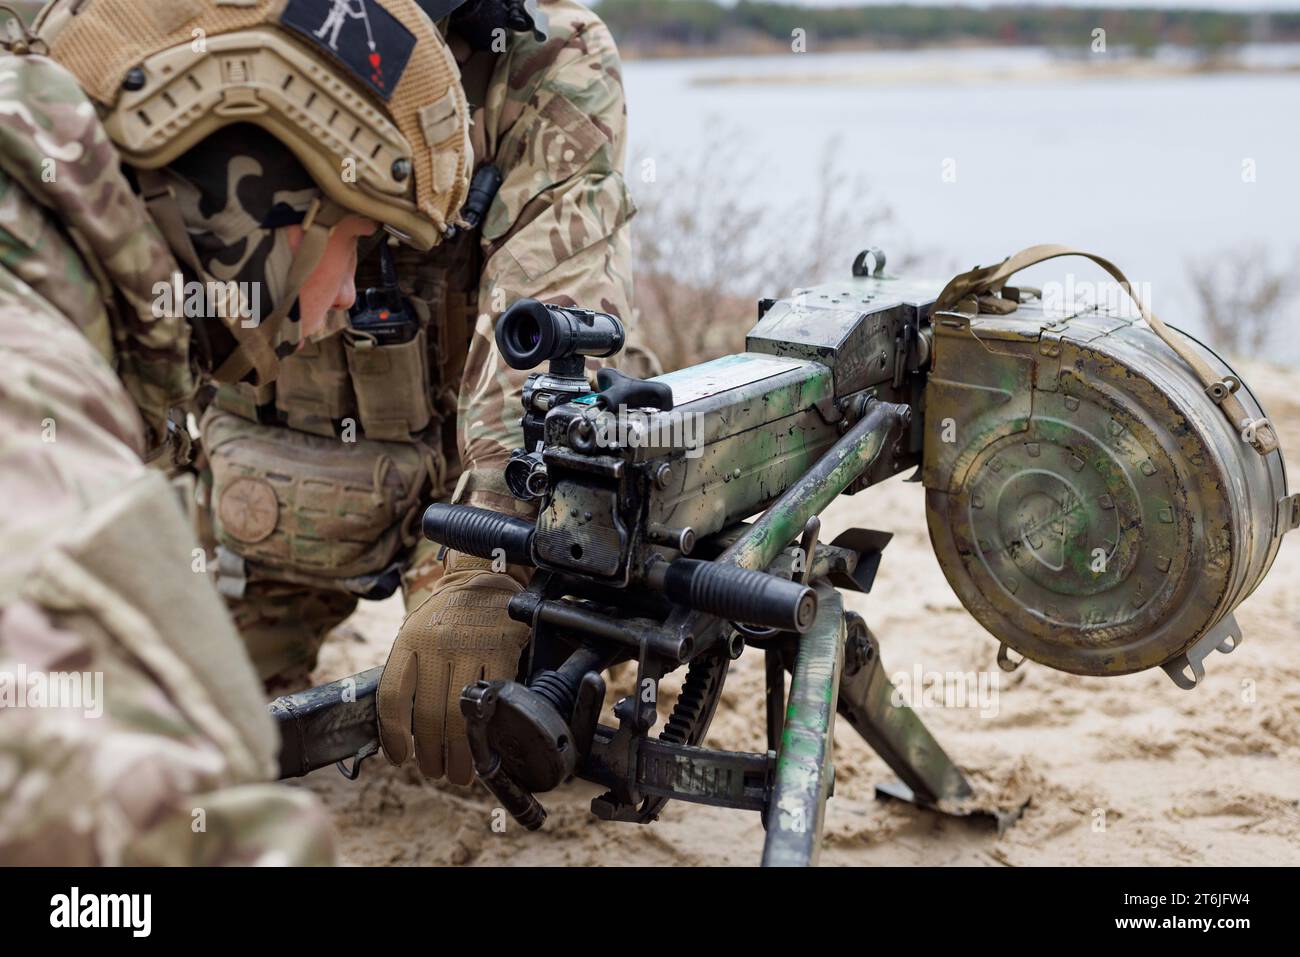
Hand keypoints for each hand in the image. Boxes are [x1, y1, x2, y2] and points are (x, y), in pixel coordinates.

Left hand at [377, 551, 529, 783]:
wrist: (483, 579)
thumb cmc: (445, 617)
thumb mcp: (415, 634)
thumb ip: (409, 674)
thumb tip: (403, 732)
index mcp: (408, 641)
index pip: (392, 698)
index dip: (393, 736)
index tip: (400, 757)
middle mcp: (436, 643)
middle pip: (428, 716)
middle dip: (431, 754)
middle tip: (436, 771)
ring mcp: (471, 647)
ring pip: (461, 715)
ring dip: (459, 753)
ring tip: (459, 772)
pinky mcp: (502, 650)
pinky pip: (493, 701)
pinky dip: (487, 730)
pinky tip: (484, 745)